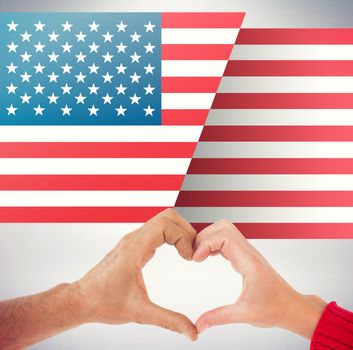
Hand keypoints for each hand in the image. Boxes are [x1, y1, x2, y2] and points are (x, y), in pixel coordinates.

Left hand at [74, 208, 197, 340]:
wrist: (82, 299)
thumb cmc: (103, 303)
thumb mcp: (140, 313)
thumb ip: (168, 320)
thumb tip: (191, 331)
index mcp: (134, 249)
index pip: (166, 225)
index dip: (183, 237)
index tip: (189, 257)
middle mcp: (133, 239)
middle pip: (167, 217)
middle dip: (185, 231)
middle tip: (192, 252)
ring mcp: (133, 240)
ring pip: (162, 220)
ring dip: (179, 232)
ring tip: (186, 252)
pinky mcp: (133, 244)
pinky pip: (156, 229)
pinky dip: (171, 235)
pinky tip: (175, 251)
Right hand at [193, 220, 325, 338]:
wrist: (291, 307)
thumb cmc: (275, 308)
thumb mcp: (245, 315)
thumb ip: (219, 317)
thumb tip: (199, 324)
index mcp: (249, 262)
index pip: (225, 237)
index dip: (206, 243)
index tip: (196, 258)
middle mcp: (248, 252)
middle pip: (223, 227)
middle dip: (204, 237)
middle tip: (194, 255)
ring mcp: (247, 252)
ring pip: (225, 231)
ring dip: (209, 238)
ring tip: (199, 255)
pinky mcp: (245, 256)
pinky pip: (227, 240)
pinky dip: (214, 244)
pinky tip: (208, 256)